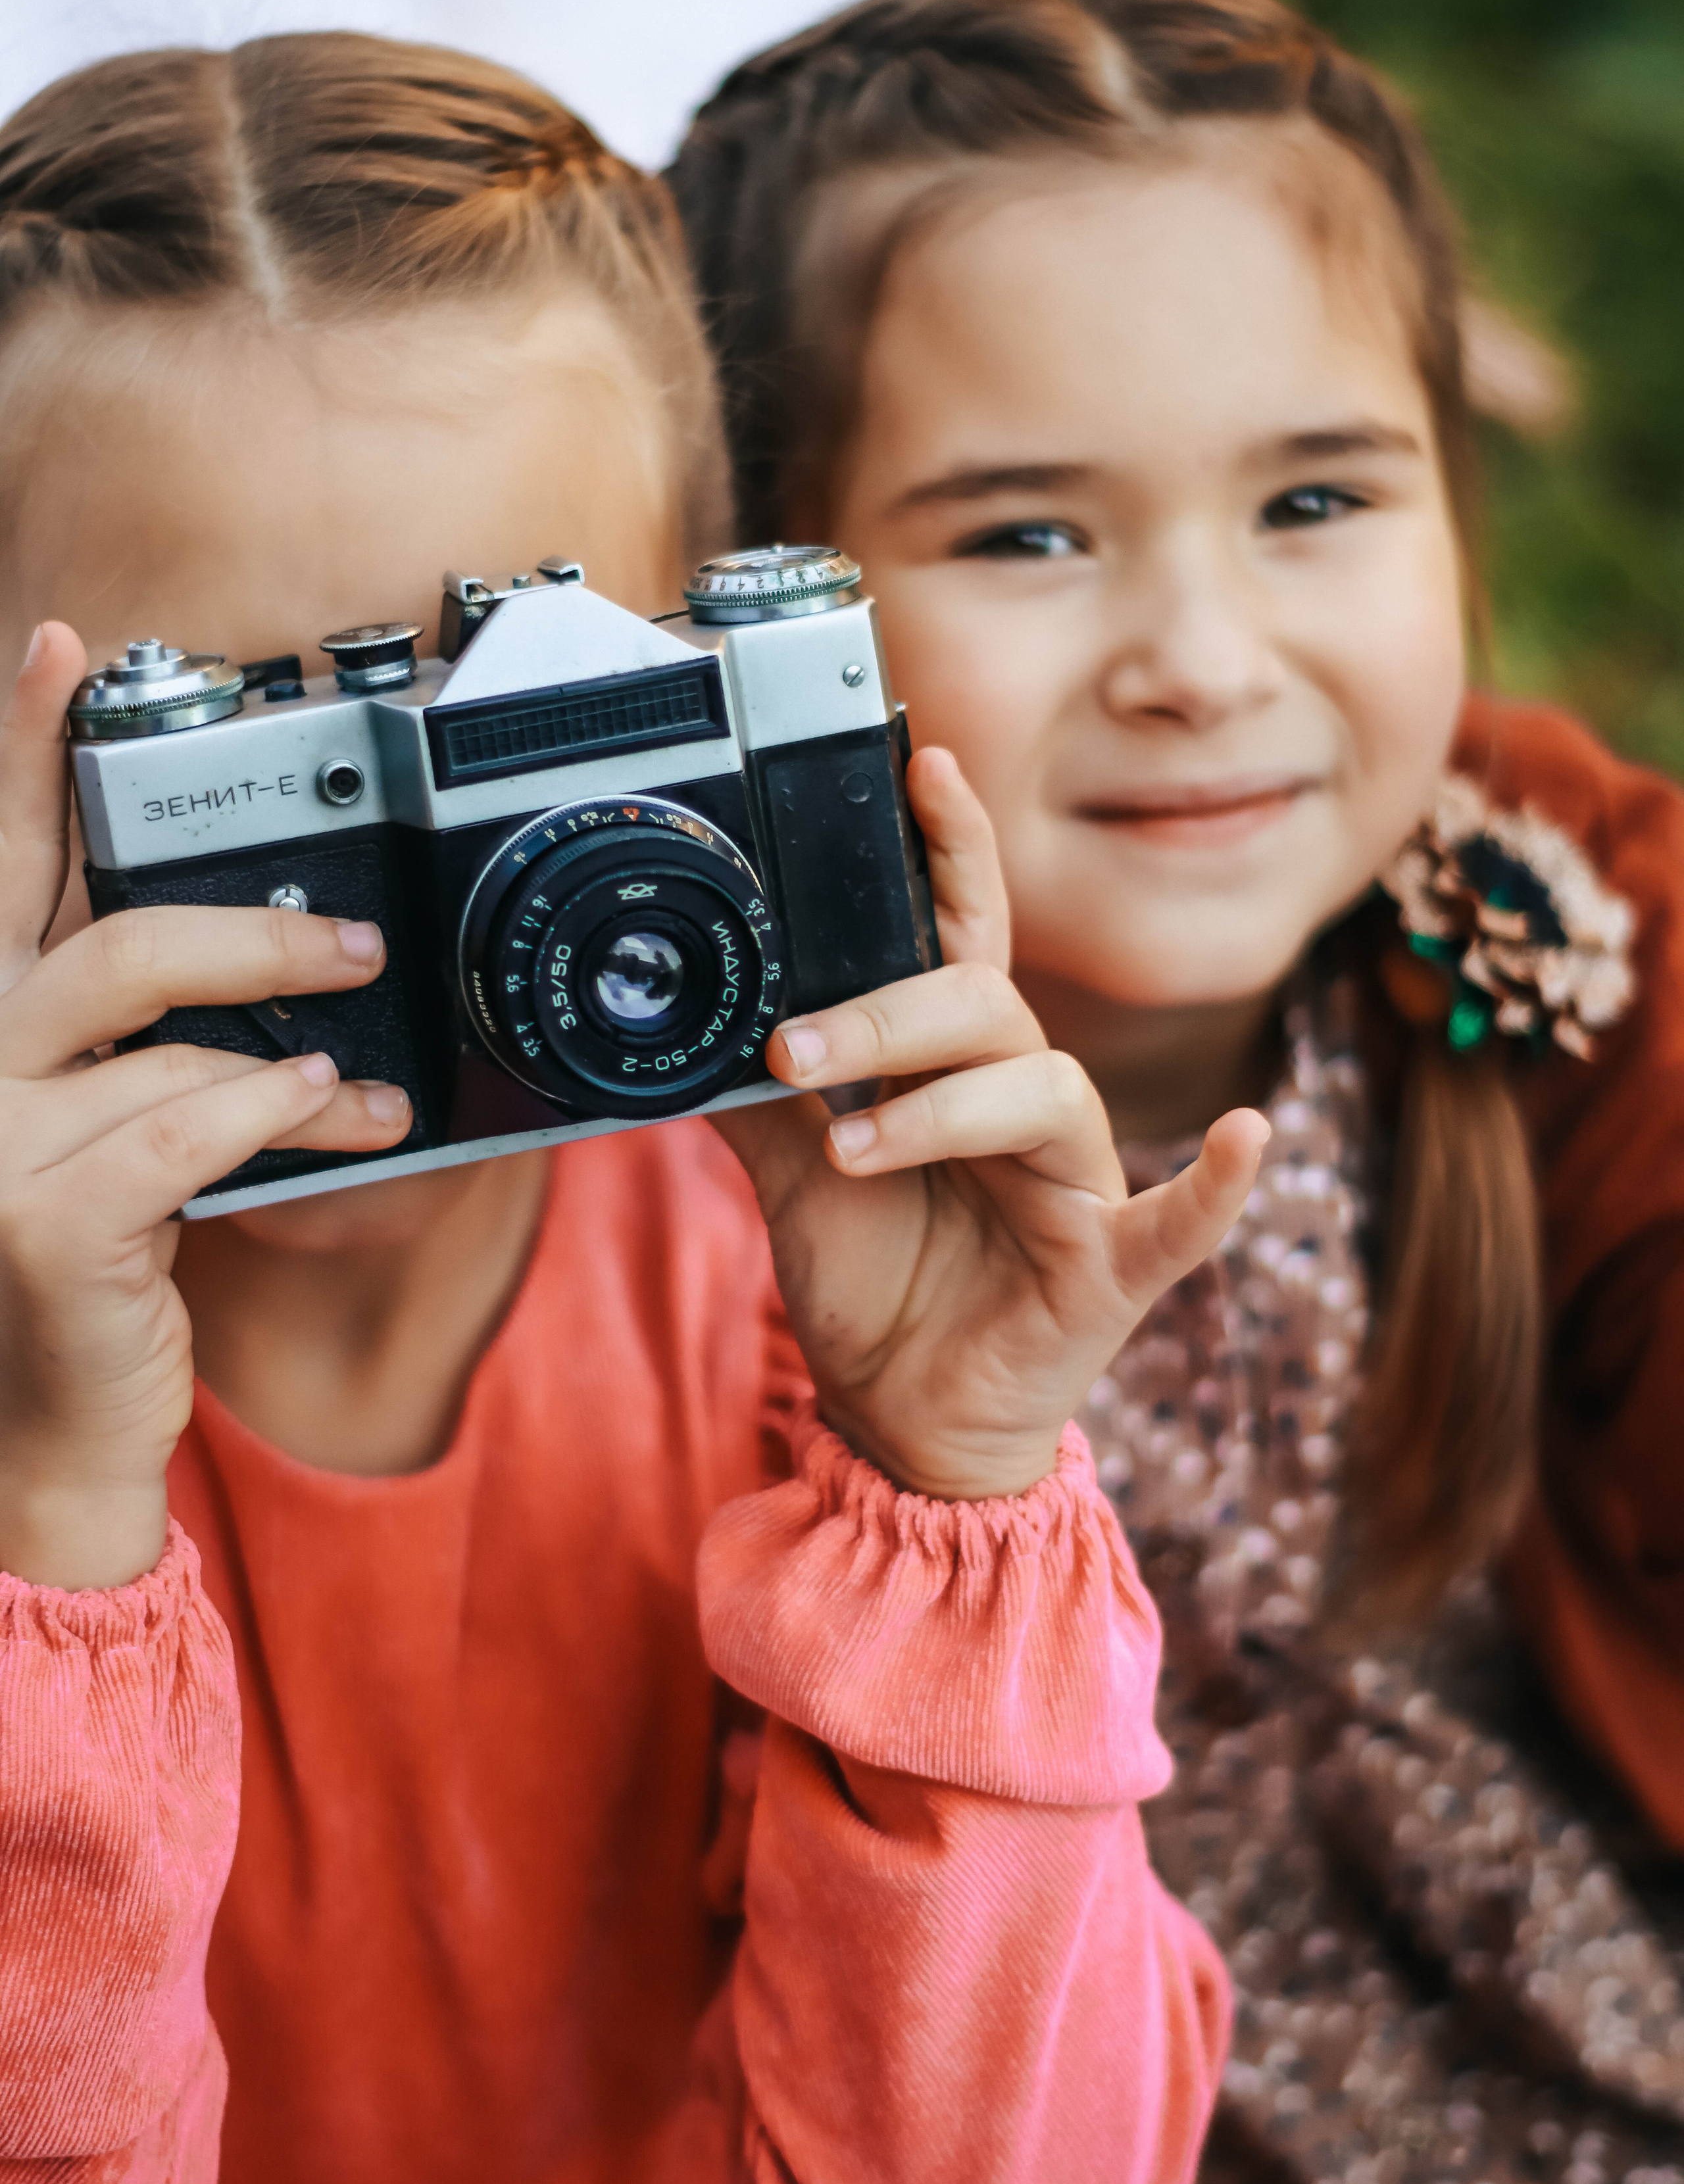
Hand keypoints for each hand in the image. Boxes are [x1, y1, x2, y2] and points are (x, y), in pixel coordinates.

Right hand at [0, 623, 412, 1587]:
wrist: (54, 1422)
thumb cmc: (99, 1258)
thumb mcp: (120, 1124)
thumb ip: (157, 1032)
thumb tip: (286, 950)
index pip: (3, 862)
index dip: (19, 747)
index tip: (60, 648)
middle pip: (103, 932)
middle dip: (246, 925)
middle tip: (353, 938)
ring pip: (153, 1021)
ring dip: (286, 1026)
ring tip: (369, 1054)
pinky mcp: (45, 1214)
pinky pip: (186, 1122)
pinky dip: (277, 1111)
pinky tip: (339, 1113)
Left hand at [713, 749, 1267, 1500]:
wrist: (898, 1417)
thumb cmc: (871, 1284)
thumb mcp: (793, 1179)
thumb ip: (758, 1100)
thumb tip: (691, 1025)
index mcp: (960, 1068)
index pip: (962, 939)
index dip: (954, 851)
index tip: (923, 766)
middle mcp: (1029, 1103)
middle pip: (985, 1008)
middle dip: (885, 1019)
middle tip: (794, 1056)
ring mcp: (1081, 1180)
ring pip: (1041, 1089)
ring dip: (944, 1110)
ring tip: (857, 1151)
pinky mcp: (1114, 1264)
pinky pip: (1183, 1219)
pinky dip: (1218, 1182)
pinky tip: (1246, 1137)